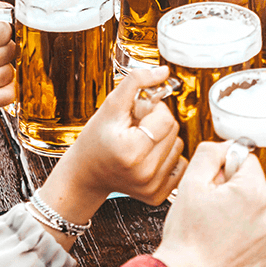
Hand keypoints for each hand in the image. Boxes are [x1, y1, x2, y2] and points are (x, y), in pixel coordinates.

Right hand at [58, 66, 183, 204]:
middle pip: (175, 131)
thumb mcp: (110, 106)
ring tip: (140, 142)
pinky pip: (180, 165)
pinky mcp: (158, 195)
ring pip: (179, 146)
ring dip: (163, 140)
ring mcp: (152, 187)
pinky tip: (148, 158)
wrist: (85, 174)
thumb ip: (136, 82)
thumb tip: (164, 71)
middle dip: (157, 123)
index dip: (153, 110)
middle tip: (136, 128)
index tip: (136, 114)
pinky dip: (167, 158)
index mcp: (132, 151)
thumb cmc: (96, 139)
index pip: (166, 118)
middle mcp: (144, 173)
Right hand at [153, 141, 265, 266]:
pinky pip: (259, 233)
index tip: (211, 188)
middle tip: (209, 211)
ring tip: (215, 231)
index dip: (223, 171)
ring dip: (239, 214)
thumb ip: (211, 153)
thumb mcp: (190, 183)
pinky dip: (244, 236)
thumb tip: (228, 146)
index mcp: (255, 192)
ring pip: (255, 210)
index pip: (245, 161)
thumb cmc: (186, 238)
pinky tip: (225, 244)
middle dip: (231, 193)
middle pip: (251, 186)